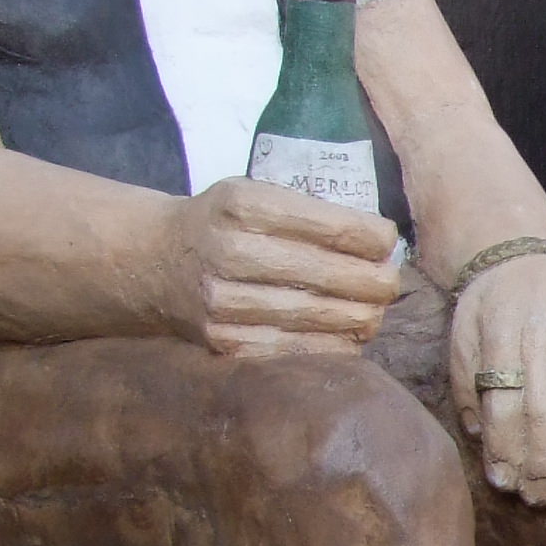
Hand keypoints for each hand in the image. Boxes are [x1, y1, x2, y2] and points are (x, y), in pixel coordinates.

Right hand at [155, 179, 402, 354]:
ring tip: (372, 309)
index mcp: (246, 206)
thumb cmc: (224, 224)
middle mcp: (232, 253)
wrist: (157, 262)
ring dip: (361, 315)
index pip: (335, 228)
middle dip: (377, 281)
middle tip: (389, 283)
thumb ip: (314, 213)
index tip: (388, 243)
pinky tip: (345, 334)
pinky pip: (299, 350)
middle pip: (334, 275)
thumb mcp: (257, 194)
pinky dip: (333, 344)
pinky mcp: (225, 341)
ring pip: (323, 317)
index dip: (375, 240)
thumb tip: (384, 244)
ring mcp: (225, 302)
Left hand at [451, 252, 545, 504]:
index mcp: (500, 331)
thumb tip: (484, 443)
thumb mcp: (463, 340)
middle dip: (543, 461)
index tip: (506, 482)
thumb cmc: (489, 309)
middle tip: (540, 495)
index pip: (506, 401)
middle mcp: (544, 328)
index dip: (507, 447)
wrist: (526, 257)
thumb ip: (470, 389)